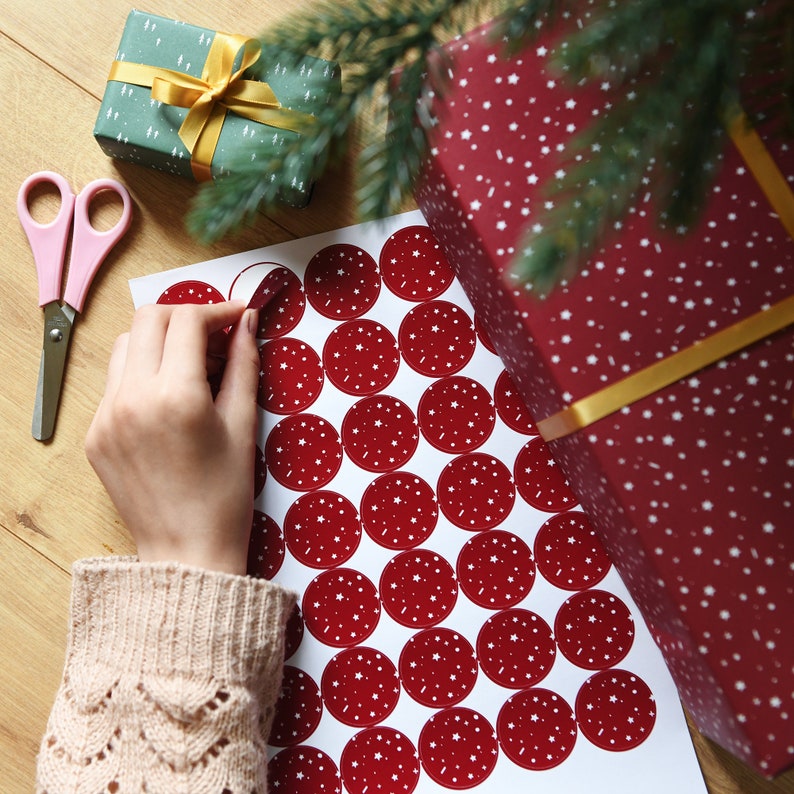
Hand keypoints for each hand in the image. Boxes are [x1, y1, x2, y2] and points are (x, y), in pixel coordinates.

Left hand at [85, 302, 260, 574]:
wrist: (186, 553)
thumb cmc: (225, 496)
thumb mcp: (243, 425)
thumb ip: (244, 365)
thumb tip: (248, 324)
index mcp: (176, 397)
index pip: (187, 322)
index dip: (217, 311)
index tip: (238, 317)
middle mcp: (132, 399)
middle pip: (149, 320)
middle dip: (186, 317)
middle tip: (216, 336)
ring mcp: (106, 416)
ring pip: (126, 346)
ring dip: (160, 341)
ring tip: (193, 366)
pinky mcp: (95, 434)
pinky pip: (115, 382)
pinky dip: (142, 373)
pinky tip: (170, 396)